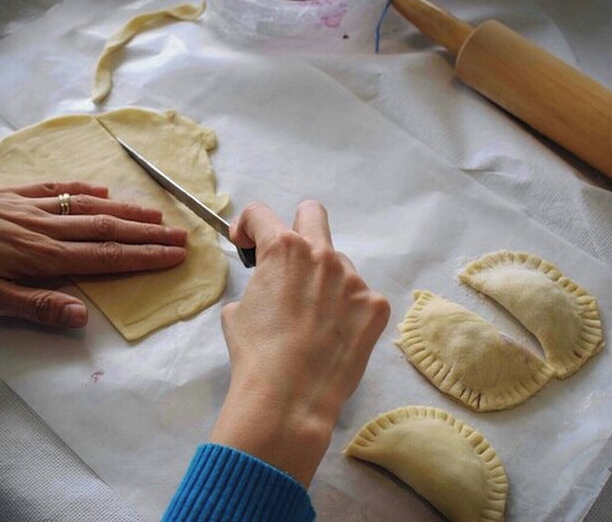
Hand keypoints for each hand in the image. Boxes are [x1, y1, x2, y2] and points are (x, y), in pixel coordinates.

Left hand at [0, 181, 186, 327]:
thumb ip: (34, 305)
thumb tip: (83, 317)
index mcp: (42, 256)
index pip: (105, 257)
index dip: (144, 257)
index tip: (175, 255)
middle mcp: (45, 227)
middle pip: (106, 229)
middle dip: (147, 234)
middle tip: (181, 235)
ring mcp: (30, 206)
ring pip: (88, 207)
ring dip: (126, 211)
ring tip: (156, 214)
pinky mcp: (12, 194)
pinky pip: (57, 189)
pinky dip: (84, 190)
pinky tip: (101, 191)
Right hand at [209, 201, 390, 486]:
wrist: (290, 398)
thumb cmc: (255, 355)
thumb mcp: (236, 313)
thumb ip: (254, 286)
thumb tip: (264, 289)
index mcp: (282, 249)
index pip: (261, 214)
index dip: (247, 226)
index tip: (246, 243)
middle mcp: (322, 255)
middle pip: (312, 214)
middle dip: (295, 227)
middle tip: (289, 260)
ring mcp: (353, 279)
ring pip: (338, 264)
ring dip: (324, 281)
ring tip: (312, 321)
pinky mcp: (375, 306)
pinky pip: (359, 297)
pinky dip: (346, 311)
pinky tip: (334, 336)